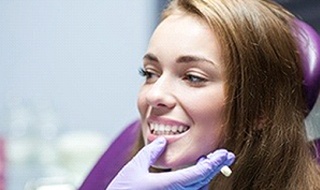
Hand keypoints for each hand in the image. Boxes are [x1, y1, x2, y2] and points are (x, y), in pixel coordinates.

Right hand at [106, 137, 234, 189]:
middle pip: (203, 180)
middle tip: (226, 155)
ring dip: (208, 173)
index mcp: (168, 185)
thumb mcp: (134, 168)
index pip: (199, 173)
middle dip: (216, 166)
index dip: (213, 162)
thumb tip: (162, 141)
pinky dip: (198, 181)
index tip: (224, 154)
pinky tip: (198, 173)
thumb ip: (150, 153)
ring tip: (214, 161)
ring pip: (199, 187)